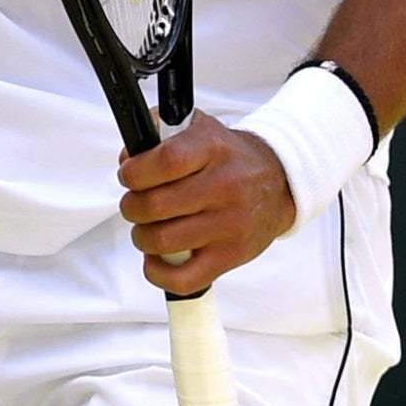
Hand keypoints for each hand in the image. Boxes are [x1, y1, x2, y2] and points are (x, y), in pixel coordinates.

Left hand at [117, 110, 296, 294]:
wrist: (278, 182)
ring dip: (142, 236)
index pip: (166, 161)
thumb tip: (127, 158)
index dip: (135, 171)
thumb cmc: (228, 157)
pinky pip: (183, 278)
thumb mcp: (199, 127)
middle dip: (132, 206)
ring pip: (162, 241)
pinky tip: (157, 257)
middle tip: (136, 204)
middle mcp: (224, 186)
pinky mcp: (230, 256)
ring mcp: (228, 225)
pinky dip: (158, 272)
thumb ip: (158, 130)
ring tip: (148, 227)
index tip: (128, 175)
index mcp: (212, 149)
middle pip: (156, 205)